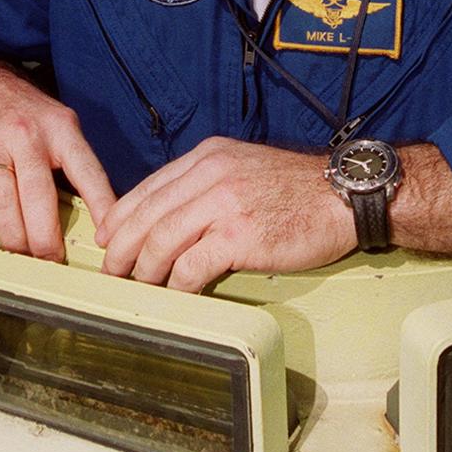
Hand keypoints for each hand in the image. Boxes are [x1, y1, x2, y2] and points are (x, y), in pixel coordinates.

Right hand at [0, 68, 116, 261]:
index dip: (99, 205)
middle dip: (45, 236)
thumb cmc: (25, 115)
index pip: (86, 170)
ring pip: (2, 203)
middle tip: (51, 258)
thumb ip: (75, 164)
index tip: (105, 237)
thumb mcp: (61, 126)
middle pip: (37, 194)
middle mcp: (24, 134)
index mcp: (59, 127)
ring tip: (24, 251)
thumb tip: (94, 216)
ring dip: (14, 236)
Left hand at [95, 137, 355, 292]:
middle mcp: (210, 174)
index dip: (121, 217)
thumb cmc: (297, 189)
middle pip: (147, 215)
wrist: (342, 196)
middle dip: (121, 247)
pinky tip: (175, 294)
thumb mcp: (244, 167)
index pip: (149, 187)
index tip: (108, 239)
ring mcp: (224, 204)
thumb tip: (171, 217)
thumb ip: (207, 184)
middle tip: (111, 271)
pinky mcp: (239, 236)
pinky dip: (176, 284)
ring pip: (161, 241)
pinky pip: (191, 266)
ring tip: (137, 287)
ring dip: (143, 270)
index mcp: (207, 157)